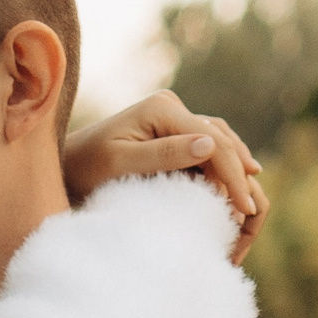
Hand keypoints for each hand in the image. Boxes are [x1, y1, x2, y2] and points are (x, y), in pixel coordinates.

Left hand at [61, 91, 268, 264]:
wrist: (66, 164)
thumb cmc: (86, 168)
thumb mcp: (122, 164)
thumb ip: (164, 154)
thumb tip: (210, 144)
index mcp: (161, 108)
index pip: (212, 141)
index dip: (233, 175)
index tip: (246, 209)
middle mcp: (170, 106)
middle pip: (220, 138)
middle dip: (238, 174)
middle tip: (252, 212)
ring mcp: (171, 116)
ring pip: (218, 139)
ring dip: (234, 167)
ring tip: (248, 200)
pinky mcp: (169, 130)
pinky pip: (204, 145)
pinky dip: (220, 166)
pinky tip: (231, 186)